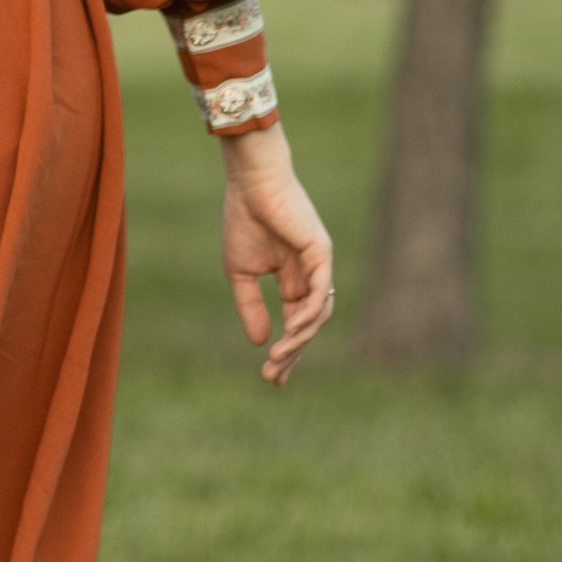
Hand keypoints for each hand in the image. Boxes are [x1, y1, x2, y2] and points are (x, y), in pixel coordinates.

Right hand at [219, 122, 334, 385]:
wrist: (250, 184)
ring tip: (277, 356)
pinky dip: (307, 314)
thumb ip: (250, 306)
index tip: (270, 377)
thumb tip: (258, 342)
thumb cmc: (244, 220)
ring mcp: (318, 266)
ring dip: (298, 340)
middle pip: (308, 326)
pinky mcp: (321, 253)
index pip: (295, 324)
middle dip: (291, 354)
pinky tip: (291, 332)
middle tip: (273, 376)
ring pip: (316, 314)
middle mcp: (310, 276)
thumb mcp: (240, 272)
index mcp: (292, 279)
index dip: (285, 351)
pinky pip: (319, 291)